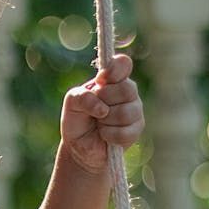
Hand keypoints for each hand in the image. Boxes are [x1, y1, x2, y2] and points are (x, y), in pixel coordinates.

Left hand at [60, 54, 144, 174]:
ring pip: (125, 113)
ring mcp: (135, 110)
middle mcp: (128, 91)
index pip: (123, 64)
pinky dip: (109, 135)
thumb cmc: (77, 118)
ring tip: (99, 123)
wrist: (79, 145)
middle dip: (104, 100)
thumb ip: (82, 97)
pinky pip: (124, 132)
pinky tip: (104, 134)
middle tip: (95, 109)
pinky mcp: (136, 130)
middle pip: (126, 89)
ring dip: (105, 121)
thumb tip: (102, 108)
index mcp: (113, 79)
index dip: (114, 70)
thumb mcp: (72, 102)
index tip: (100, 81)